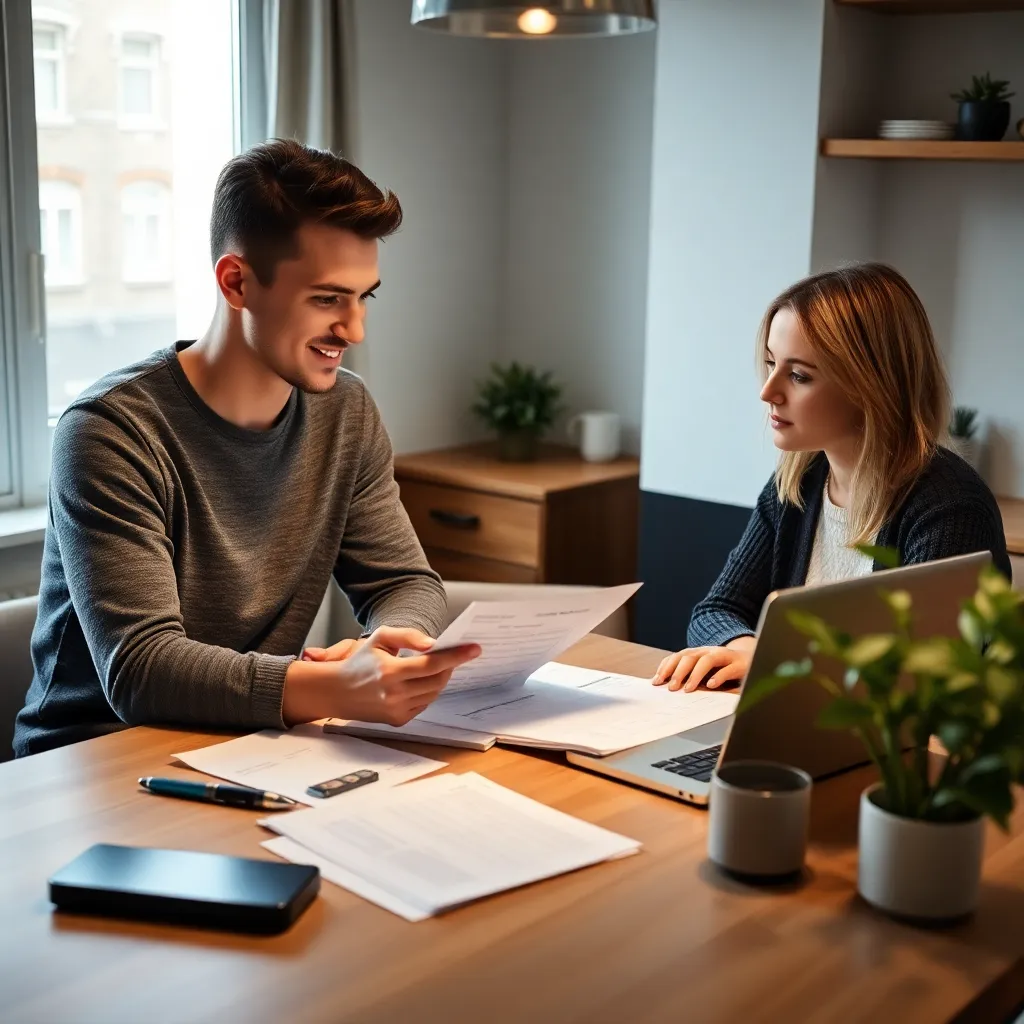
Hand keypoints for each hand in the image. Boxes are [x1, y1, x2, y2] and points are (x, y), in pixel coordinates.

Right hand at [283, 626, 479, 726]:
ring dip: (440, 679)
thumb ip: (408, 636)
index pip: (433, 663)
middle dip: (450, 666)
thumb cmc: (361, 661)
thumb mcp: (381, 638)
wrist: (338, 691)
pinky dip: (427, 691)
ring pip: (434, 693)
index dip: (457, 656)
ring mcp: (397, 710)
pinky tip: (418, 682)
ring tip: (433, 667)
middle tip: (452, 656)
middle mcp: (395, 694)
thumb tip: (433, 644)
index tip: (475, 649)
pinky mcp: (398, 720)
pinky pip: (424, 704)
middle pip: (438, 680)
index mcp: (391, 671)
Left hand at [652, 636, 754, 692]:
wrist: (752, 659)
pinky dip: (718, 677)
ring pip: (706, 660)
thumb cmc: (722, 667)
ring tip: (687, 689)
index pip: (677, 656)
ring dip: (695, 675)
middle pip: (689, 657)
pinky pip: (727, 669)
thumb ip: (688, 675)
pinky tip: (711, 685)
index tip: (656, 682)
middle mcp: (708, 651)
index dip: (666, 668)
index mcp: (697, 653)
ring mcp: (724, 656)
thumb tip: (666, 686)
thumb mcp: (703, 670)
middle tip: (670, 688)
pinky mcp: (738, 664)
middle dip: (677, 672)